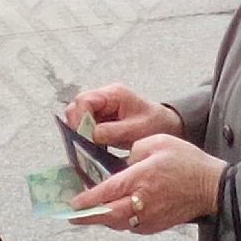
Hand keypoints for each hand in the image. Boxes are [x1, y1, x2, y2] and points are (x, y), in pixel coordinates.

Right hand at [64, 83, 183, 147]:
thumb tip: (90, 135)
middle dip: (77, 125)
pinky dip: (84, 134)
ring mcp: (99, 106)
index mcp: (113, 94)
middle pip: (76, 105)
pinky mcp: (98, 116)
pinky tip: (91, 146)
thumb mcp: (136, 130)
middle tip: (84, 143)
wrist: (164, 125)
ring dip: (79, 130)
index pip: (85, 100)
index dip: (80, 118)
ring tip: (88, 146)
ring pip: (76, 114)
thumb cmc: (154, 124)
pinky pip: (83, 123)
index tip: (84, 137)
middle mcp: (103, 96)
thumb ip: (113, 131)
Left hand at [68, 134, 225, 233]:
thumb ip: (133, 152)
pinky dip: (119, 220)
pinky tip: (113, 212)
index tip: (73, 203)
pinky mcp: (156, 225)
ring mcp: (149, 217)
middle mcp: (142, 201)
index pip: (107, 192)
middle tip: (72, 215)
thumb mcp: (156, 142)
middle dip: (88, 216)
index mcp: (141, 179)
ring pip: (118, 223)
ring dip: (102, 219)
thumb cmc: (185, 161)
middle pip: (108, 215)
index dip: (87, 200)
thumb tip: (121, 166)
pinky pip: (131, 225)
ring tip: (88, 213)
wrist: (212, 186)